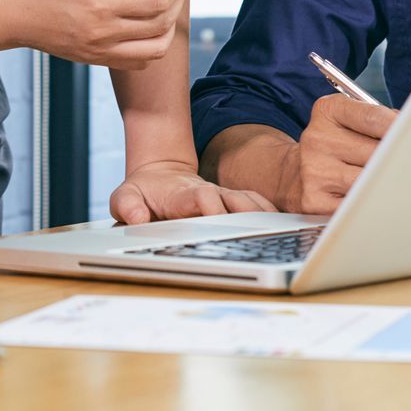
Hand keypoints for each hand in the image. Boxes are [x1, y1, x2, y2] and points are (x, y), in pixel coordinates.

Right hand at [13, 0, 190, 70]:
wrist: (14, 11)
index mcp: (99, 2)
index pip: (156, 0)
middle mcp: (102, 31)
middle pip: (161, 25)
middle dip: (177, 2)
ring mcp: (99, 50)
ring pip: (155, 50)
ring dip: (169, 28)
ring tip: (164, 8)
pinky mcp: (96, 59)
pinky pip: (137, 62)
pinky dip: (152, 47)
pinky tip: (146, 27)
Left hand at [109, 159, 276, 223]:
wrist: (158, 176)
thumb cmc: (142, 192)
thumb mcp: (124, 197)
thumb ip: (127, 206)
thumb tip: (139, 218)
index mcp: (184, 195)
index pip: (203, 198)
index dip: (212, 206)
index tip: (220, 219)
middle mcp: (209, 194)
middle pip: (236, 200)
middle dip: (249, 215)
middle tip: (262, 235)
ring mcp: (223, 197)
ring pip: (251, 202)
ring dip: (266, 216)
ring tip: (283, 234)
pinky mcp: (232, 203)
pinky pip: (258, 206)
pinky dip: (272, 216)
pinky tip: (286, 230)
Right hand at [277, 94, 397, 214]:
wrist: (290, 174)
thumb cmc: (333, 147)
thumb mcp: (348, 121)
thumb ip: (380, 122)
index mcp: (328, 112)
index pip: (374, 118)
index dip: (402, 130)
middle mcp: (318, 138)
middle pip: (377, 153)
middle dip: (399, 160)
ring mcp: (314, 171)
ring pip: (370, 181)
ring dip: (388, 183)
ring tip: (397, 183)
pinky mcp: (314, 201)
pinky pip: (357, 205)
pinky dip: (372, 203)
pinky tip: (376, 199)